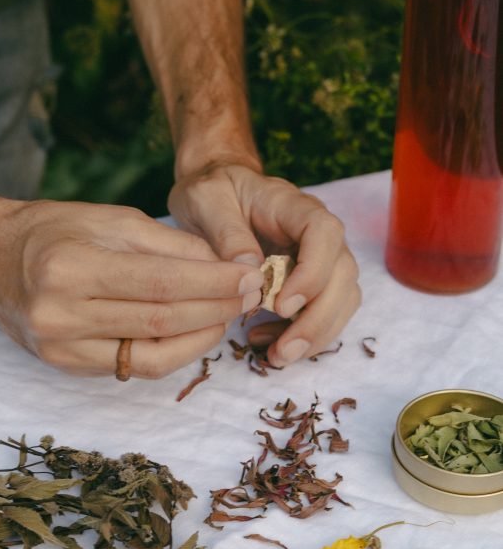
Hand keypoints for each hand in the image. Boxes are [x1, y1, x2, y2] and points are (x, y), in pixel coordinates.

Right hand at [0, 199, 263, 377]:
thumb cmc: (52, 231)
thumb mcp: (109, 218)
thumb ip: (168, 245)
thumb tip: (226, 267)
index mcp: (69, 267)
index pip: (160, 283)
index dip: (213, 283)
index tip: (250, 275)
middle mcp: (60, 314)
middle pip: (159, 321)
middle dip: (215, 309)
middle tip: (250, 295)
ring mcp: (60, 349)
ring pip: (150, 357)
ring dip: (199, 338)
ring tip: (227, 315)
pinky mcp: (65, 368)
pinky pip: (132, 367)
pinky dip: (171, 352)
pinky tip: (193, 333)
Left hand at [168, 163, 360, 364]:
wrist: (216, 192)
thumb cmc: (212, 191)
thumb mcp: (206, 200)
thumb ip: (226, 231)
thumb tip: (252, 273)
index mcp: (293, 206)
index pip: (324, 234)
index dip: (312, 272)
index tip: (282, 305)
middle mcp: (317, 233)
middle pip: (342, 274)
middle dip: (318, 319)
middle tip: (284, 350)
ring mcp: (319, 258)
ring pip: (342, 298)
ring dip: (317, 334)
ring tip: (278, 357)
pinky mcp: (311, 281)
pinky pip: (323, 311)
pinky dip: (303, 335)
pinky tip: (268, 343)